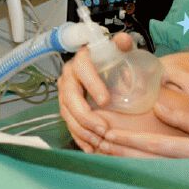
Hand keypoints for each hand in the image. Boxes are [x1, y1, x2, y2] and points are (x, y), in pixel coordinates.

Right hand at [57, 32, 135, 151]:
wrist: (106, 72)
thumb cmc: (114, 62)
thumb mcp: (121, 51)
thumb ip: (123, 45)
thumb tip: (122, 41)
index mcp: (82, 59)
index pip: (82, 69)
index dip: (92, 84)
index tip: (106, 100)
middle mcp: (69, 76)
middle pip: (70, 97)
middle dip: (85, 115)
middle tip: (103, 128)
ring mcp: (65, 93)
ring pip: (67, 113)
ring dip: (82, 129)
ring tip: (99, 140)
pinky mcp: (66, 108)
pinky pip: (68, 124)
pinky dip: (79, 137)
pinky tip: (91, 147)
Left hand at [96, 102, 188, 188]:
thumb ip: (187, 119)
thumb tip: (159, 107)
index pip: (156, 147)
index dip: (128, 140)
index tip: (108, 132)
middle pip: (145, 165)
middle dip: (117, 154)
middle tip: (95, 143)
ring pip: (147, 181)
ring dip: (123, 169)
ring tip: (100, 157)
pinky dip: (137, 183)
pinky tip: (121, 176)